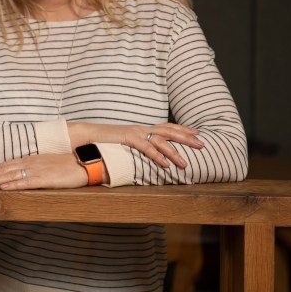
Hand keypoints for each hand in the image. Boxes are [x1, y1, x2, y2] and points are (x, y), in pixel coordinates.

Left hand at [0, 153, 88, 189]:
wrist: (84, 163)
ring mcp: (37, 170)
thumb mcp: (46, 164)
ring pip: (11, 175)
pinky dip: (14, 185)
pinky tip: (4, 188)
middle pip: (4, 169)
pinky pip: (26, 182)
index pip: (6, 164)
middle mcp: (31, 163)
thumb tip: (20, 174)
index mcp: (31, 159)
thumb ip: (33, 168)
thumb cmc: (67, 165)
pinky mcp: (46, 179)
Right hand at [69, 122, 203, 168]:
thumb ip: (139, 146)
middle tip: (202, 145)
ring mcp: (135, 132)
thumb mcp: (126, 142)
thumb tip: (150, 155)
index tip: (197, 133)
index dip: (183, 129)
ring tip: (186, 163)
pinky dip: (158, 156)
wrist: (88, 134)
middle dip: (187, 138)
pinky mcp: (127, 138)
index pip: (167, 127)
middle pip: (169, 131)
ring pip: (160, 141)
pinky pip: (146, 148)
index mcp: (143, 129)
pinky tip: (167, 164)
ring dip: (175, 152)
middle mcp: (142, 128)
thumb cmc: (107, 141)